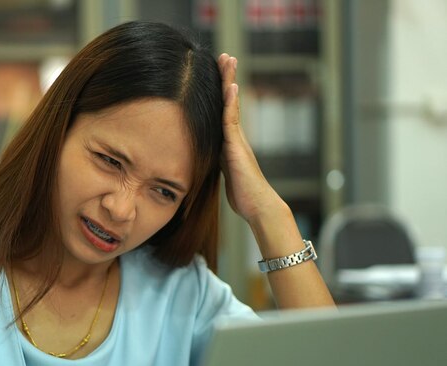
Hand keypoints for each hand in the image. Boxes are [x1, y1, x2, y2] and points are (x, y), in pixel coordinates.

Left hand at [217, 53, 284, 223]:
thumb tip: (210, 159)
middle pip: (228, 101)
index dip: (220, 93)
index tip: (219, 74)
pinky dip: (230, 104)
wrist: (258, 206)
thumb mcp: (225, 174)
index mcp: (229, 142)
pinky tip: (231, 87)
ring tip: (228, 60)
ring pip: (230, 105)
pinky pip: (232, 121)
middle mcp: (234, 137)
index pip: (222, 112)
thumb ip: (218, 161)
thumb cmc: (243, 195)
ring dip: (228, 82)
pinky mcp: (236, 148)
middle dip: (226, 78)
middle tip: (225, 56)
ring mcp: (237, 140)